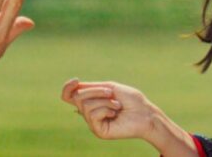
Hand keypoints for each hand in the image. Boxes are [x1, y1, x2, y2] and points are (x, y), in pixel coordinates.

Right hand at [62, 79, 199, 155]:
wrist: (145, 113)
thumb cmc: (131, 99)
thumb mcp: (109, 87)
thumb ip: (90, 88)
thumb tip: (74, 88)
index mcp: (91, 101)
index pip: (69, 96)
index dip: (67, 88)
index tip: (75, 81)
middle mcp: (89, 112)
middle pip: (77, 97)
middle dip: (95, 91)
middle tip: (111, 93)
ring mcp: (93, 122)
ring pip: (86, 105)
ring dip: (104, 101)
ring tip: (117, 105)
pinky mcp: (98, 131)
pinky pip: (93, 115)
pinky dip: (106, 109)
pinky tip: (115, 113)